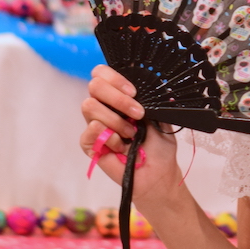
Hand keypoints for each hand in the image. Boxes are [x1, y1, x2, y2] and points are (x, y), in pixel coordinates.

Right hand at [79, 64, 185, 214]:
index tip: (134, 91)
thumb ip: (150, 98)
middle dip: (118, 98)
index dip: (115, 78)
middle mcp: (105, 107)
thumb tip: (149, 84)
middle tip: (137, 113)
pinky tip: (120, 147)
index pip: (103, 74)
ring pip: (89, 106)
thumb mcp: (160, 116)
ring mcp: (95, 125)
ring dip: (116, 120)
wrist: (157, 174)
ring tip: (131, 134)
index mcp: (120, 97)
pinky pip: (89, 130)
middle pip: (94, 85)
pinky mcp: (90, 144)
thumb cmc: (159, 146)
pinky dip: (108, 137)